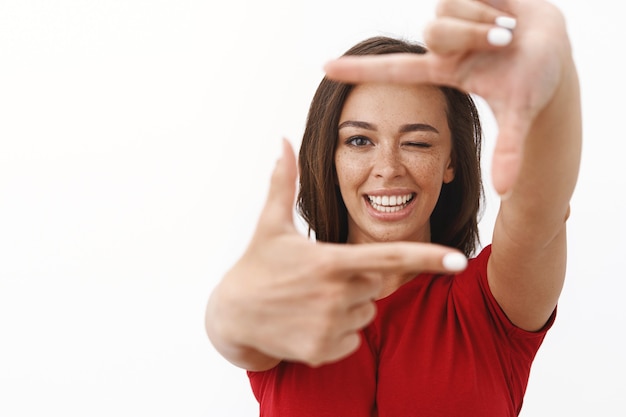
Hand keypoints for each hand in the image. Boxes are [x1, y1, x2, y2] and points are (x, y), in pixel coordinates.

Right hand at [209, 139, 466, 367]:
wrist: (232, 316)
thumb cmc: (256, 265)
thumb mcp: (270, 223)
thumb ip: (283, 182)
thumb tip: (282, 141)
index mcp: (330, 260)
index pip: (389, 257)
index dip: (428, 257)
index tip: (460, 260)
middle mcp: (335, 294)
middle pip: (376, 285)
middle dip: (359, 280)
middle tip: (322, 277)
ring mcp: (329, 325)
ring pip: (366, 314)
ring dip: (350, 307)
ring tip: (312, 300)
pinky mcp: (322, 350)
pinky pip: (353, 339)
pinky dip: (339, 332)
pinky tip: (310, 321)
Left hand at [323, 0, 571, 195]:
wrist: (557, 45)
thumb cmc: (534, 80)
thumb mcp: (520, 112)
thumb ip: (509, 150)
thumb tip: (504, 191)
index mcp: (443, 71)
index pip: (393, 70)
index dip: (360, 69)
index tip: (324, 68)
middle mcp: (441, 45)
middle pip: (435, 32)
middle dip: (473, 34)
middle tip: (503, 42)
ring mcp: (451, 18)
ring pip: (450, 10)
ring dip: (487, 21)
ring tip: (507, 32)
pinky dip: (494, 1)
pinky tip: (505, 11)